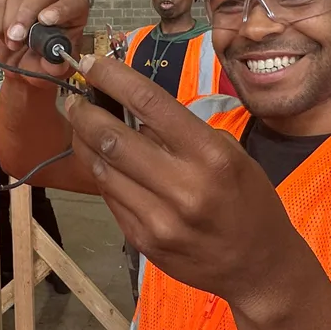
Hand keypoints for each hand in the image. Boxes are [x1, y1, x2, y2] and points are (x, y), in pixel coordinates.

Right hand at [0, 0, 88, 90]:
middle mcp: (52, 2)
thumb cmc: (44, 65)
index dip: (62, 7)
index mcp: (73, 15)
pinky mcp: (7, 2)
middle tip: (18, 36)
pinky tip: (2, 36)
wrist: (22, 69)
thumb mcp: (54, 70)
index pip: (76, 0)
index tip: (45, 21)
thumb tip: (53, 58)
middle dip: (27, 12)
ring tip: (13, 44)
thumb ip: (56, 65)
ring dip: (10, 20)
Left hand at [65, 56, 299, 304]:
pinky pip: (110, 197)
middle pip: (112, 138)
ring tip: (80, 125)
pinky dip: (101, 173)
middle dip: (83, 112)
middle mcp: (182, 187)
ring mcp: (158, 219)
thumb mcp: (230, 154)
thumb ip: (182, 133)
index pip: (148, 103)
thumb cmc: (248, 200)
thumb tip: (131, 107)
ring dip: (84, 142)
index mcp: (210, 156)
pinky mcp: (142, 240)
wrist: (258, 267)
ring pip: (102, 168)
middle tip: (72, 98)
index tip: (89, 62)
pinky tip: (102, 161)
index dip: (111, 77)